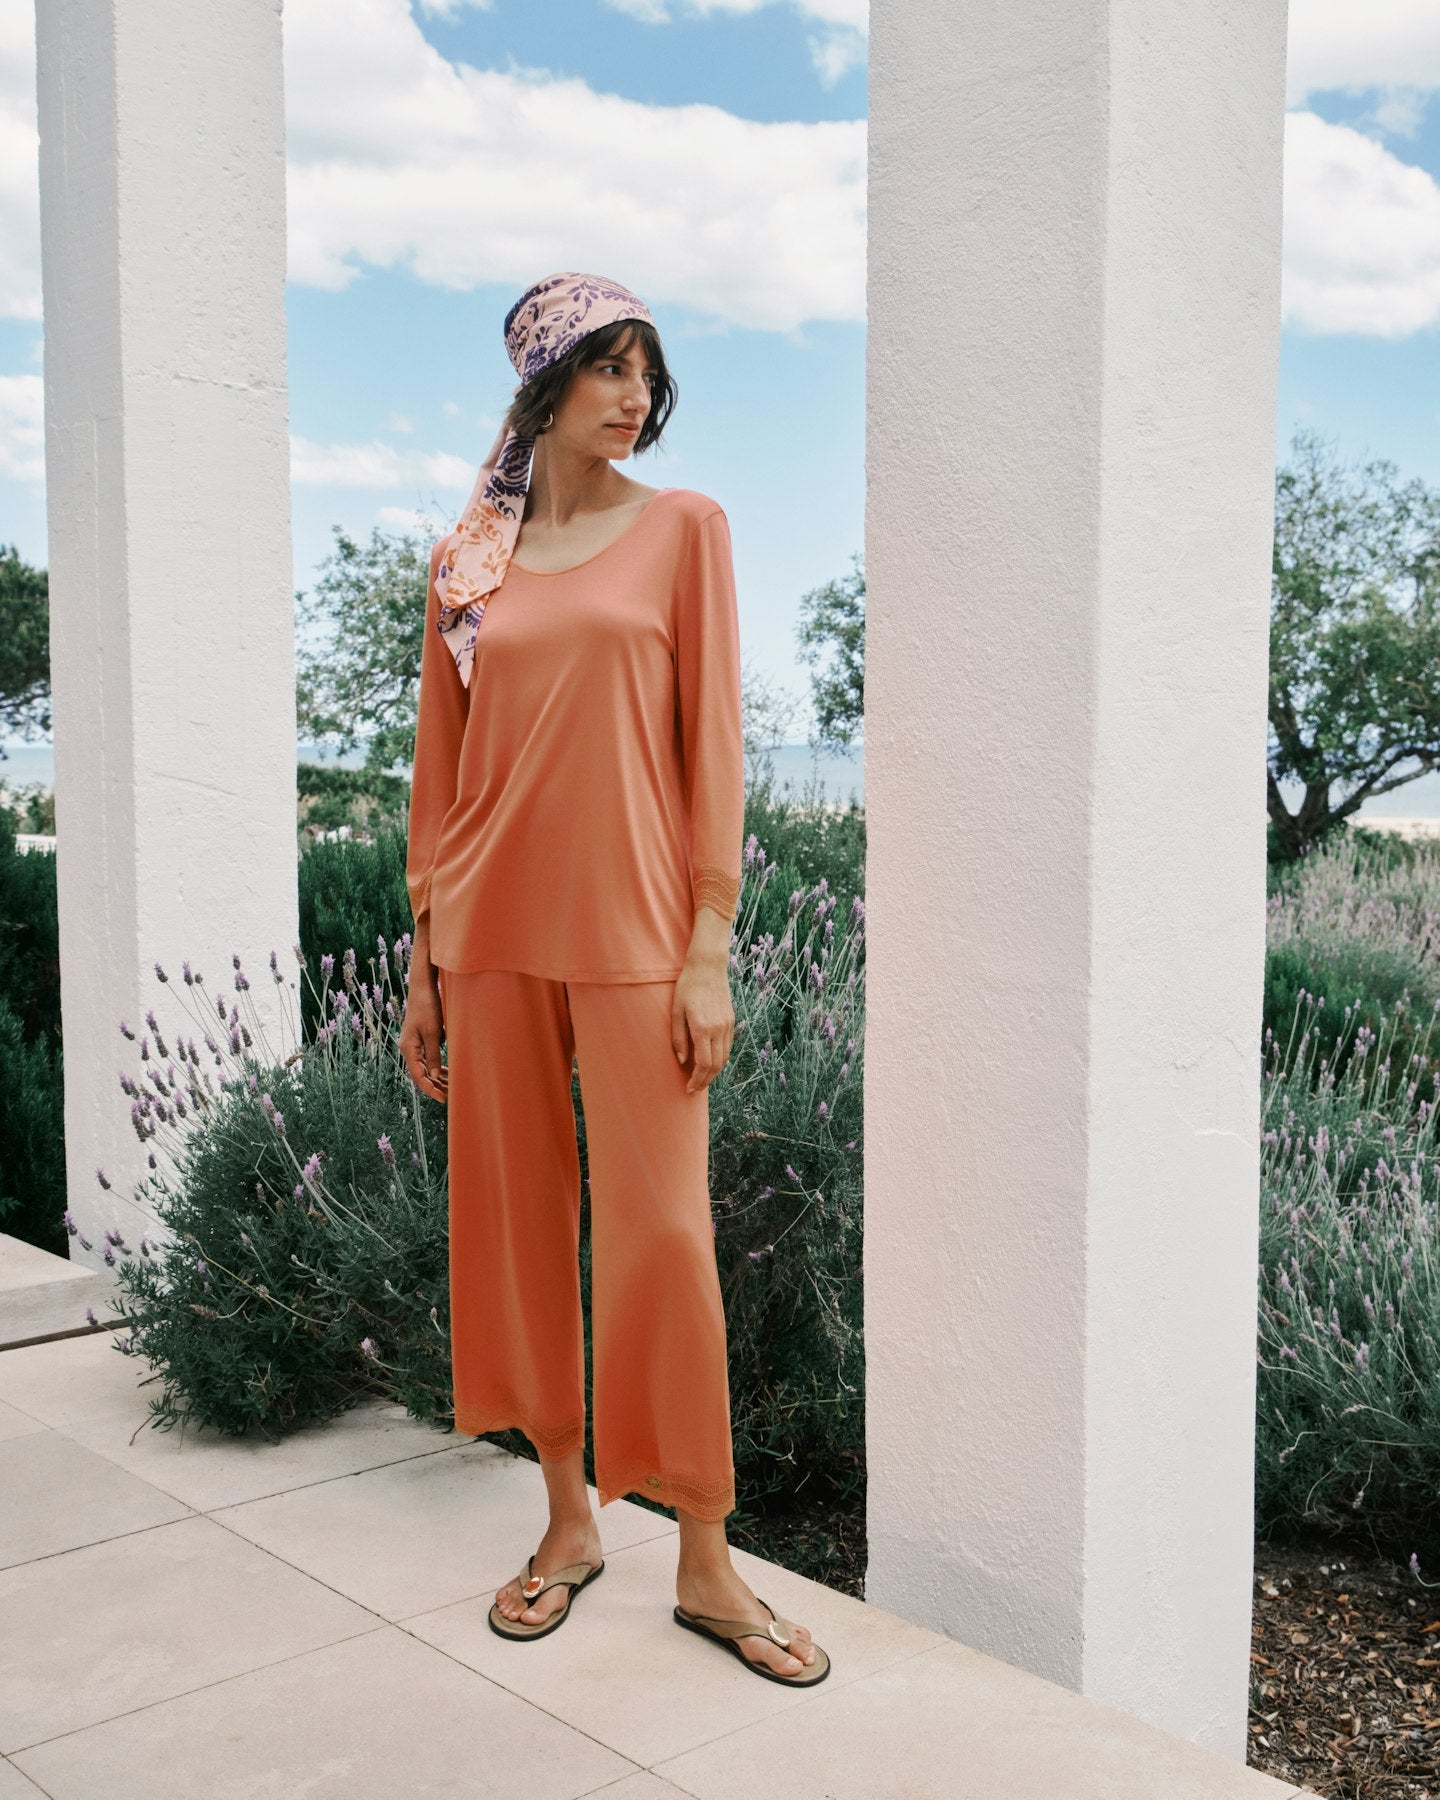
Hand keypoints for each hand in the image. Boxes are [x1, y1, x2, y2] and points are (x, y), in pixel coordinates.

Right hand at [399, 975, 448, 1103]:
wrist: (423, 987)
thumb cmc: (428, 1007)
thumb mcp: (434, 1032)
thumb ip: (434, 1055)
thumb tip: (435, 1076)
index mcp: (408, 1048)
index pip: (418, 1075)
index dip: (430, 1089)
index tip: (443, 1099)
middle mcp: (409, 1049)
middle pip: (421, 1074)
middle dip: (435, 1086)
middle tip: (451, 1097)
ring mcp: (414, 1045)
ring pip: (425, 1068)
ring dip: (437, 1078)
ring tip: (452, 1088)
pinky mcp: (420, 1040)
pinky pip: (428, 1059)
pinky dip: (437, 1068)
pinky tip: (448, 1074)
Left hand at [671, 955, 733, 1093]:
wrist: (708, 967)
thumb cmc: (687, 987)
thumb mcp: (676, 1011)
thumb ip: (678, 1038)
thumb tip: (682, 1061)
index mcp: (703, 1028)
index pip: (703, 1064)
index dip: (697, 1080)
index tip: (689, 1089)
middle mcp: (718, 1029)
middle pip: (716, 1065)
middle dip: (705, 1081)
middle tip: (694, 1089)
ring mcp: (727, 1025)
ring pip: (724, 1058)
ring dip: (714, 1072)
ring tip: (702, 1079)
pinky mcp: (731, 1021)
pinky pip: (728, 1046)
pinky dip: (720, 1059)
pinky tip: (710, 1062)